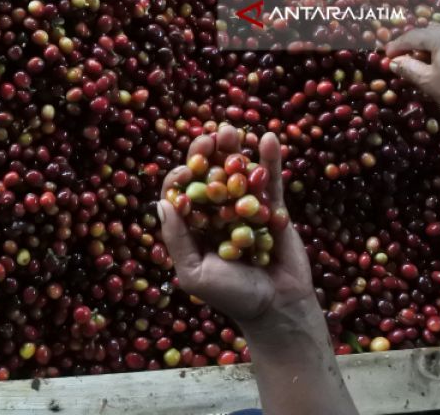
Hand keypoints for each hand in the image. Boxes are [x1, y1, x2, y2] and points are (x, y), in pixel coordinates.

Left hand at [157, 124, 315, 331]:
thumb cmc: (232, 296)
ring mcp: (246, 208)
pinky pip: (270, 181)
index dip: (182, 176)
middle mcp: (219, 213)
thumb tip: (162, 202)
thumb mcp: (194, 273)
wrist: (277, 309)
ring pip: (238, 173)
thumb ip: (178, 239)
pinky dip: (269, 160)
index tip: (185, 169)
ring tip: (232, 130)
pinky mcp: (273, 210)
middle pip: (210, 175)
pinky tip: (268, 138)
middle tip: (210, 137)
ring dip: (235, 149)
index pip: (183, 193)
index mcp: (195, 226)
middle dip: (208, 154)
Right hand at [384, 24, 439, 119]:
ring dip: (430, 46)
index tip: (387, 56)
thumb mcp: (429, 82)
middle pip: (429, 32)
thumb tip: (394, 62)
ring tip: (425, 62)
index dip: (397, 45)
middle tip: (405, 59)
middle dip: (414, 44)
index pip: (412, 35)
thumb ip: (409, 69)